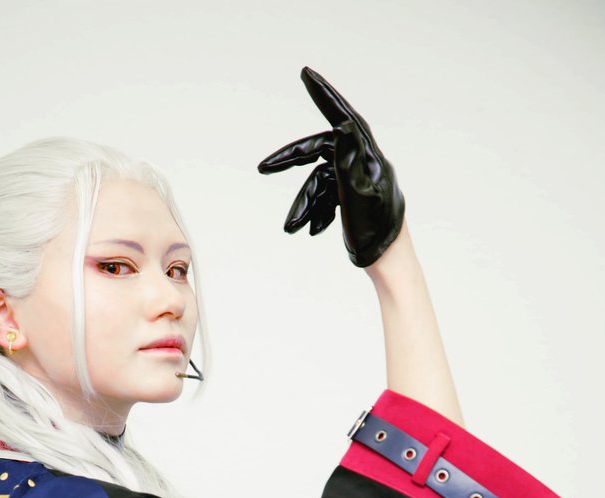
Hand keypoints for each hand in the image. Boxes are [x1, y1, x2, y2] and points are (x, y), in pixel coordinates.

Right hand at [257, 66, 405, 267]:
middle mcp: (364, 165)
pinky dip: (315, 212)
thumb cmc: (378, 234)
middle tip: (264, 168)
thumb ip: (347, 161)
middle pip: (321, 151)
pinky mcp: (353, 200)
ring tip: (292, 227)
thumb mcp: (359, 197)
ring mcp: (357, 182)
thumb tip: (340, 127)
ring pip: (319, 182)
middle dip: (292, 162)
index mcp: (369, 158)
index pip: (344, 118)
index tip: (306, 75)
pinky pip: (326, 198)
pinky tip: (313, 231)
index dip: (324, 96)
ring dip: (304, 204)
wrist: (389, 265)